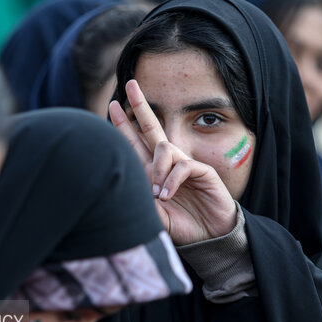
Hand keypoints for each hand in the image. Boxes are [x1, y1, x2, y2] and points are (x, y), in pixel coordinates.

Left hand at [109, 80, 236, 244]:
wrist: (208, 237)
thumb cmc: (181, 225)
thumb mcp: (152, 214)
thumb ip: (139, 199)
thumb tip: (121, 183)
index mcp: (153, 170)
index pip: (136, 142)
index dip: (124, 124)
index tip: (112, 105)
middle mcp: (167, 163)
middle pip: (151, 127)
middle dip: (140, 105)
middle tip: (130, 84)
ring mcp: (185, 165)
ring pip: (165, 147)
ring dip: (157, 169)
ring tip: (158, 194)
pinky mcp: (202, 171)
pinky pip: (182, 165)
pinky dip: (172, 180)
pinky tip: (168, 196)